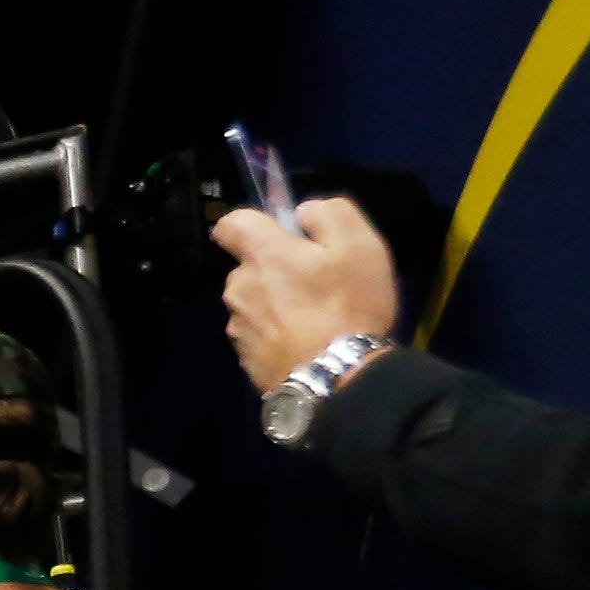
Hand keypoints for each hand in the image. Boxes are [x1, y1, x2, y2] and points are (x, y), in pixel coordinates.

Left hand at [214, 194, 402, 391]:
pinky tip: (304, 341)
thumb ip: (329, 214)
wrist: (334, 379)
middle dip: (276, 266)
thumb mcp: (358, 245)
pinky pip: (258, 332)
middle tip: (315, 280)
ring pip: (253, 300)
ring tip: (314, 315)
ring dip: (276, 301)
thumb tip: (303, 211)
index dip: (253, 222)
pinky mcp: (243, 357)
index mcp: (261, 255)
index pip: (231, 224)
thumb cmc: (348, 306)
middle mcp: (237, 288)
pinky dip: (276, 331)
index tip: (280, 232)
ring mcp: (237, 326)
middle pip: (249, 265)